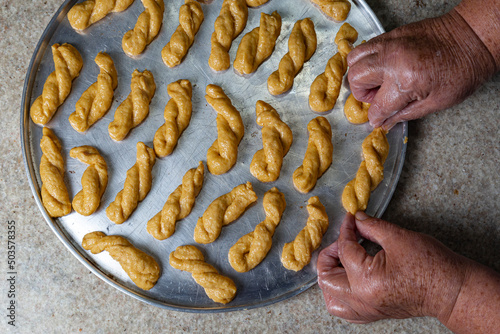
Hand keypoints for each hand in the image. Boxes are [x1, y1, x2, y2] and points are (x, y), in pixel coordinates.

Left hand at [317, 212, 467, 322]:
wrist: (453, 290)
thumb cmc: (431, 265)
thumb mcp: (398, 237)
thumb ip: (371, 227)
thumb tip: (356, 220)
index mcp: (366, 280)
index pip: (344, 250)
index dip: (346, 230)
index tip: (351, 220)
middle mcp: (362, 299)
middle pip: (326, 278)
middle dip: (329, 255)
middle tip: (343, 240)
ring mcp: (367, 309)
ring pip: (331, 299)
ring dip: (330, 277)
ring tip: (341, 260)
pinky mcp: (374, 313)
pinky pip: (345, 309)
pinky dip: (339, 294)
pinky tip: (347, 279)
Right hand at [346, 10, 495, 129]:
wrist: (472, 37)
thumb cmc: (462, 70)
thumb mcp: (437, 102)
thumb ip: (406, 114)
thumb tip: (386, 122)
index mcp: (405, 81)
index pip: (377, 106)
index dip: (376, 117)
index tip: (378, 119)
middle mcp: (392, 60)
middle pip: (356, 79)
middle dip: (362, 93)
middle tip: (377, 97)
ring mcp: (389, 44)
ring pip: (354, 59)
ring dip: (360, 74)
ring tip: (376, 80)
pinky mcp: (391, 34)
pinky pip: (365, 47)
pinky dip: (366, 59)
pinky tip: (381, 67)